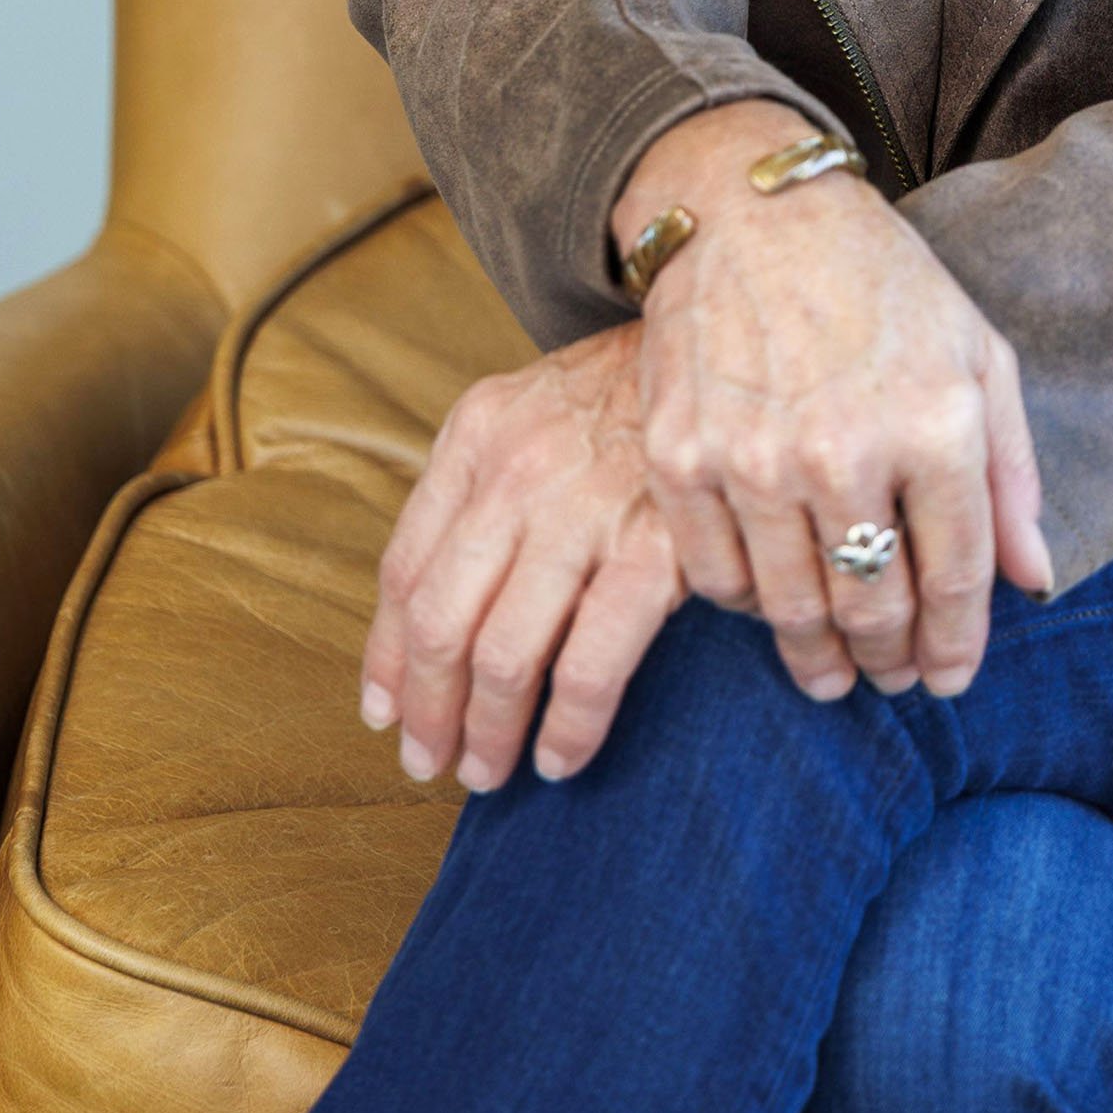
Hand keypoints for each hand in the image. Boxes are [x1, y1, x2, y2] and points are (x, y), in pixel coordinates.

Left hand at [360, 325, 680, 790]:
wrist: (728, 342)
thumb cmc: (629, 392)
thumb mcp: (531, 407)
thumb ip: (478, 487)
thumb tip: (424, 611)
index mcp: (477, 435)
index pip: (404, 569)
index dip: (386, 657)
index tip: (385, 712)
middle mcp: (518, 471)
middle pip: (442, 621)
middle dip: (428, 710)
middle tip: (428, 761)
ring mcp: (585, 511)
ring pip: (503, 655)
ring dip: (487, 732)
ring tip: (486, 771)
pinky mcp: (655, 550)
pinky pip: (589, 667)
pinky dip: (566, 728)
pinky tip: (560, 757)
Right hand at [622, 101, 1052, 707]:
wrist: (753, 213)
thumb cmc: (880, 282)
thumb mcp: (977, 354)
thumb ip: (1011, 475)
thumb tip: (1034, 581)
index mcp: (937, 423)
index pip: (956, 579)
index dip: (956, 645)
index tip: (949, 675)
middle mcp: (848, 449)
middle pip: (874, 607)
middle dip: (890, 660)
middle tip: (891, 677)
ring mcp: (756, 457)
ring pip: (793, 609)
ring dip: (817, 656)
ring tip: (830, 672)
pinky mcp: (683, 457)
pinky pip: (717, 577)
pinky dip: (746, 604)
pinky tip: (769, 601)